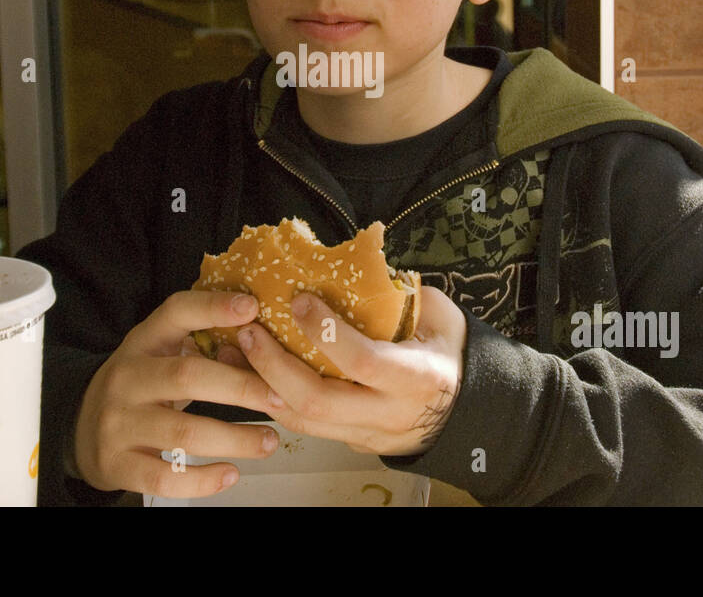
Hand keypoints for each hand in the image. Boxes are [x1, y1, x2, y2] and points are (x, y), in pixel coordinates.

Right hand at [72, 290, 288, 496]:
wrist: (81, 429)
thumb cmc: (141, 386)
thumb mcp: (159, 354)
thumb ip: (201, 345)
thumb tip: (267, 343)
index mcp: (143, 342)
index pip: (176, 313)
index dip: (212, 307)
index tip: (252, 307)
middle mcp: (127, 377)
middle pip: (188, 376)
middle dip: (241, 387)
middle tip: (280, 398)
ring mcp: (118, 422)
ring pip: (183, 432)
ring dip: (235, 439)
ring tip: (268, 441)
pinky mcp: (117, 464)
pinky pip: (165, 478)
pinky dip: (204, 481)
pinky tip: (231, 474)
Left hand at [234, 285, 465, 457]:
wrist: (468, 409)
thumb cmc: (449, 351)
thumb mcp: (438, 315)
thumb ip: (399, 294)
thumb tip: (354, 261)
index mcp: (416, 377)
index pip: (363, 361)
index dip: (326, 332)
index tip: (300, 301)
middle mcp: (389, 413)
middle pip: (319, 402)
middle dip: (274, 367)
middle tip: (250, 332)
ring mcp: (367, 434)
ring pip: (303, 422)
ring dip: (261, 387)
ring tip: (234, 352)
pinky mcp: (350, 442)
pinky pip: (305, 426)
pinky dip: (272, 399)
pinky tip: (250, 373)